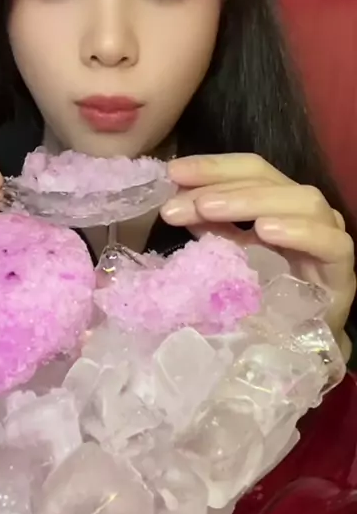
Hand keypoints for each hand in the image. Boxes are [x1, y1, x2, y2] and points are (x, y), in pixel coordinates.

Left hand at [161, 153, 355, 352]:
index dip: (212, 167)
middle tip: (182, 202)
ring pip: (302, 201)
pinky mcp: (342, 269)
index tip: (173, 172)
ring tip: (210, 209)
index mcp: (278, 201)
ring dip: (251, 201)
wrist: (302, 346)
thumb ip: (210, 227)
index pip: (249, 169)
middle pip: (269, 179)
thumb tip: (175, 205)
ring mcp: (329, 236)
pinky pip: (330, 243)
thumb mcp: (231, 255)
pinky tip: (266, 230)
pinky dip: (298, 231)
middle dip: (220, 187)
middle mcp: (306, 210)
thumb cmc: (265, 296)